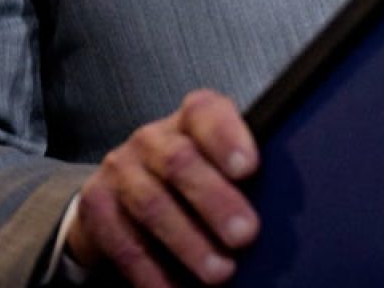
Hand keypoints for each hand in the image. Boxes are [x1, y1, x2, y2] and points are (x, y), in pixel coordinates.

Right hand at [66, 89, 260, 285]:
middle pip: (179, 162)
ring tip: (221, 272)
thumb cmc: (195, 179)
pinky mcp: (97, 206)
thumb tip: (286, 209)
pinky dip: (150, 272)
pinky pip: (123, 242)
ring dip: (188, 243)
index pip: (206, 113)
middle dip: (215, 201)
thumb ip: (245, 176)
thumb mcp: (220, 166)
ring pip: (152, 204)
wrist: (126, 193)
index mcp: (191, 120)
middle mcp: (152, 139)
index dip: (227, 138)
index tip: (250, 168)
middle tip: (246, 235)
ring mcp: (120, 170)